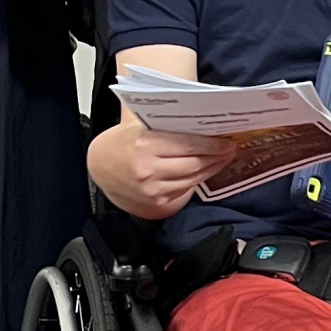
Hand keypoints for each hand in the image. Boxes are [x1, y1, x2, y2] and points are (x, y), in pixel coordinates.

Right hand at [88, 119, 231, 220]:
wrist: (100, 166)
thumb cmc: (123, 142)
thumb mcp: (142, 128)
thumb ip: (170, 129)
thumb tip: (205, 128)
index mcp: (146, 146)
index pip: (189, 145)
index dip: (212, 145)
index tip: (227, 141)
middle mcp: (149, 170)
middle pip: (195, 164)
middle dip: (217, 157)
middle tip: (230, 149)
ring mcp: (153, 189)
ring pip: (193, 179)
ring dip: (211, 169)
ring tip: (223, 159)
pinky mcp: (156, 202)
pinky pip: (185, 189)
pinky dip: (198, 179)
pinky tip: (206, 171)